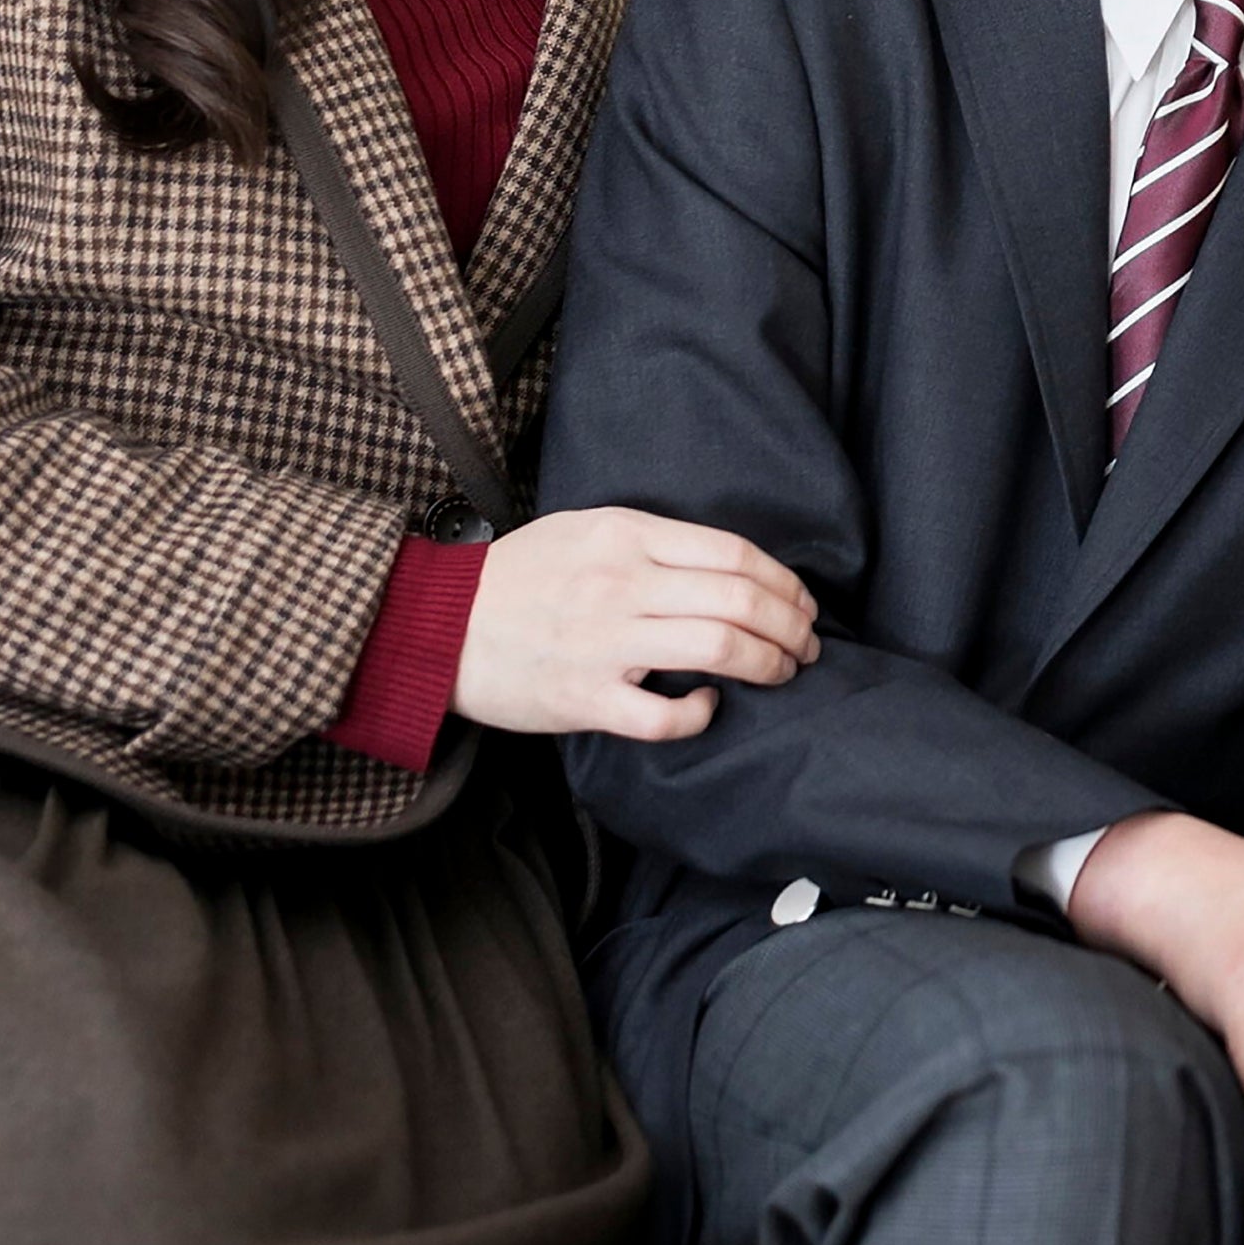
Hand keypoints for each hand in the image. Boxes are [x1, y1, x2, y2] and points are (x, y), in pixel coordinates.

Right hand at [452, 507, 819, 740]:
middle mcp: (620, 583)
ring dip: (767, 663)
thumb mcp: (587, 530)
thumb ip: (655, 542)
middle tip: (807, 645)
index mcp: (626, 535)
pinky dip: (700, 713)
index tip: (802, 602)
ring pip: (718, 648)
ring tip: (781, 672)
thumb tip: (731, 568)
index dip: (784, 581)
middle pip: (739, 600)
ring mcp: (602, 642)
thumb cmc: (519, 576)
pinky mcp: (583, 698)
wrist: (436, 624)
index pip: (734, 553)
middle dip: (792, 626)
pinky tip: (708, 705)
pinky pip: (664, 714)